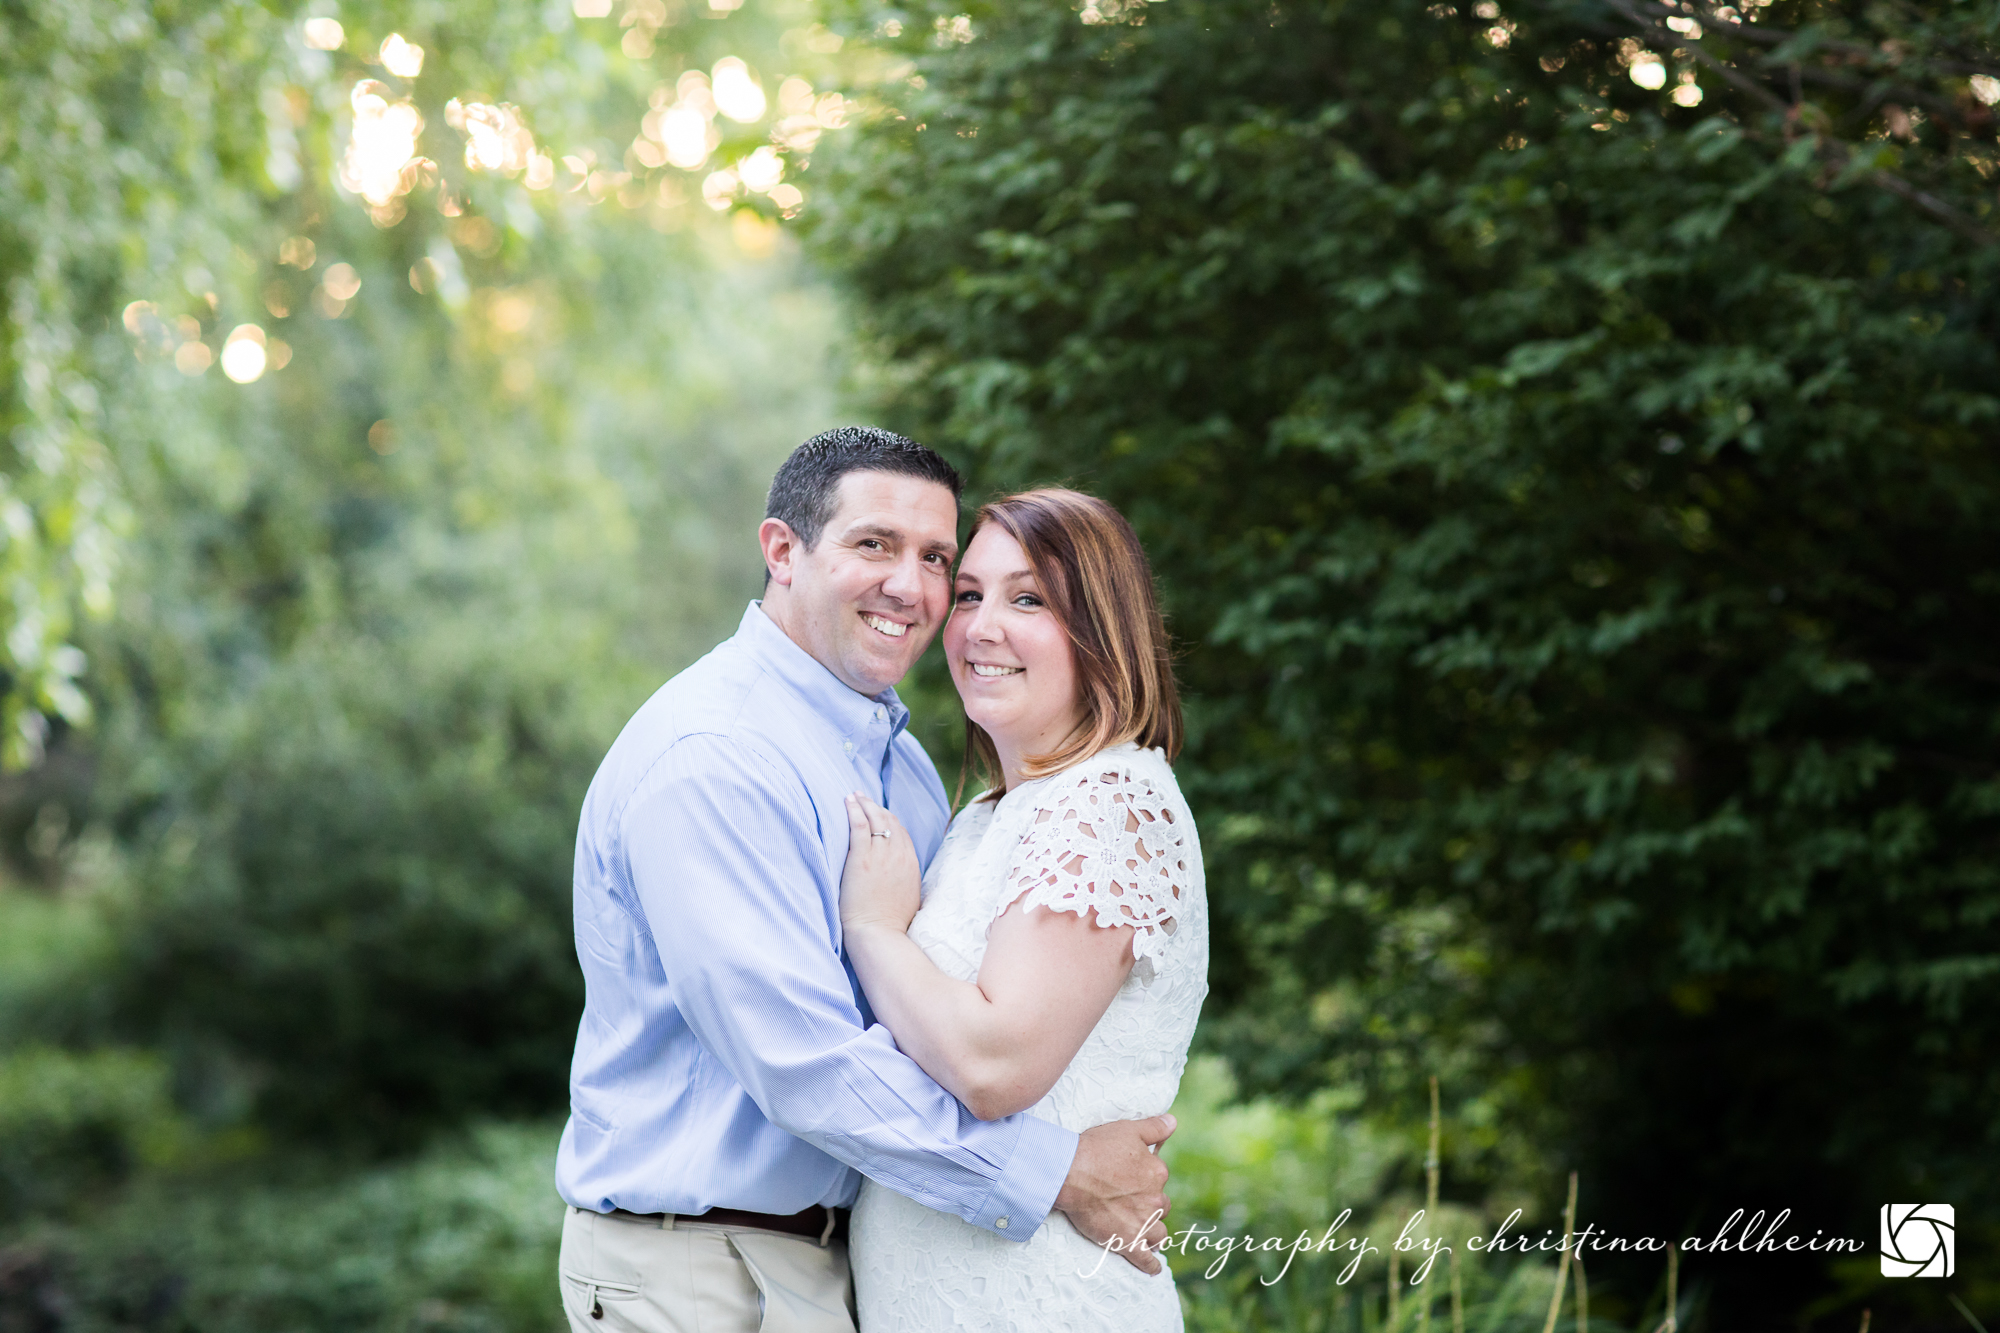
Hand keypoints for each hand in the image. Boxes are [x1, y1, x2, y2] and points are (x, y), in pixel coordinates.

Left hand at [840, 793, 922, 935]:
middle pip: (890, 821)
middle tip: (865, 798)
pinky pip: (859, 825)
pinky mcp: (862, 857)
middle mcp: (899, 855)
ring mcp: (881, 855)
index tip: (879, 815)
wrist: (880, 933)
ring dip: (865, 803)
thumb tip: (900, 879)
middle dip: (877, 807)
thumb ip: (906, 882)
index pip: (902, 833)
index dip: (889, 821)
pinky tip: (847, 802)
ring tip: (855, 795)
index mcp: (911, 864)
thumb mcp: (909, 899)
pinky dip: (854, 810)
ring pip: (875, 818)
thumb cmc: (891, 924)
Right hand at [1055, 1115, 1175, 1274]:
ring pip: (1159, 1233)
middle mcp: (1155, 1200)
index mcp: (1158, 1173)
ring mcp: (1142, 1224)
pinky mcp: (1127, 1243)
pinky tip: (1153, 1267)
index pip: (1160, 1179)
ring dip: (1153, 1232)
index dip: (1146, 1179)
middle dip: (1150, 1206)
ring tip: (1143, 1232)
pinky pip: (1146, 1260)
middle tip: (1130, 1202)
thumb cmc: (1096, 1149)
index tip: (1130, 1177)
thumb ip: (1155, 1127)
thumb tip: (1174, 1122)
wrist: (1069, 1174)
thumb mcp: (1128, 1129)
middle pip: (1161, 1207)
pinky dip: (1151, 1265)